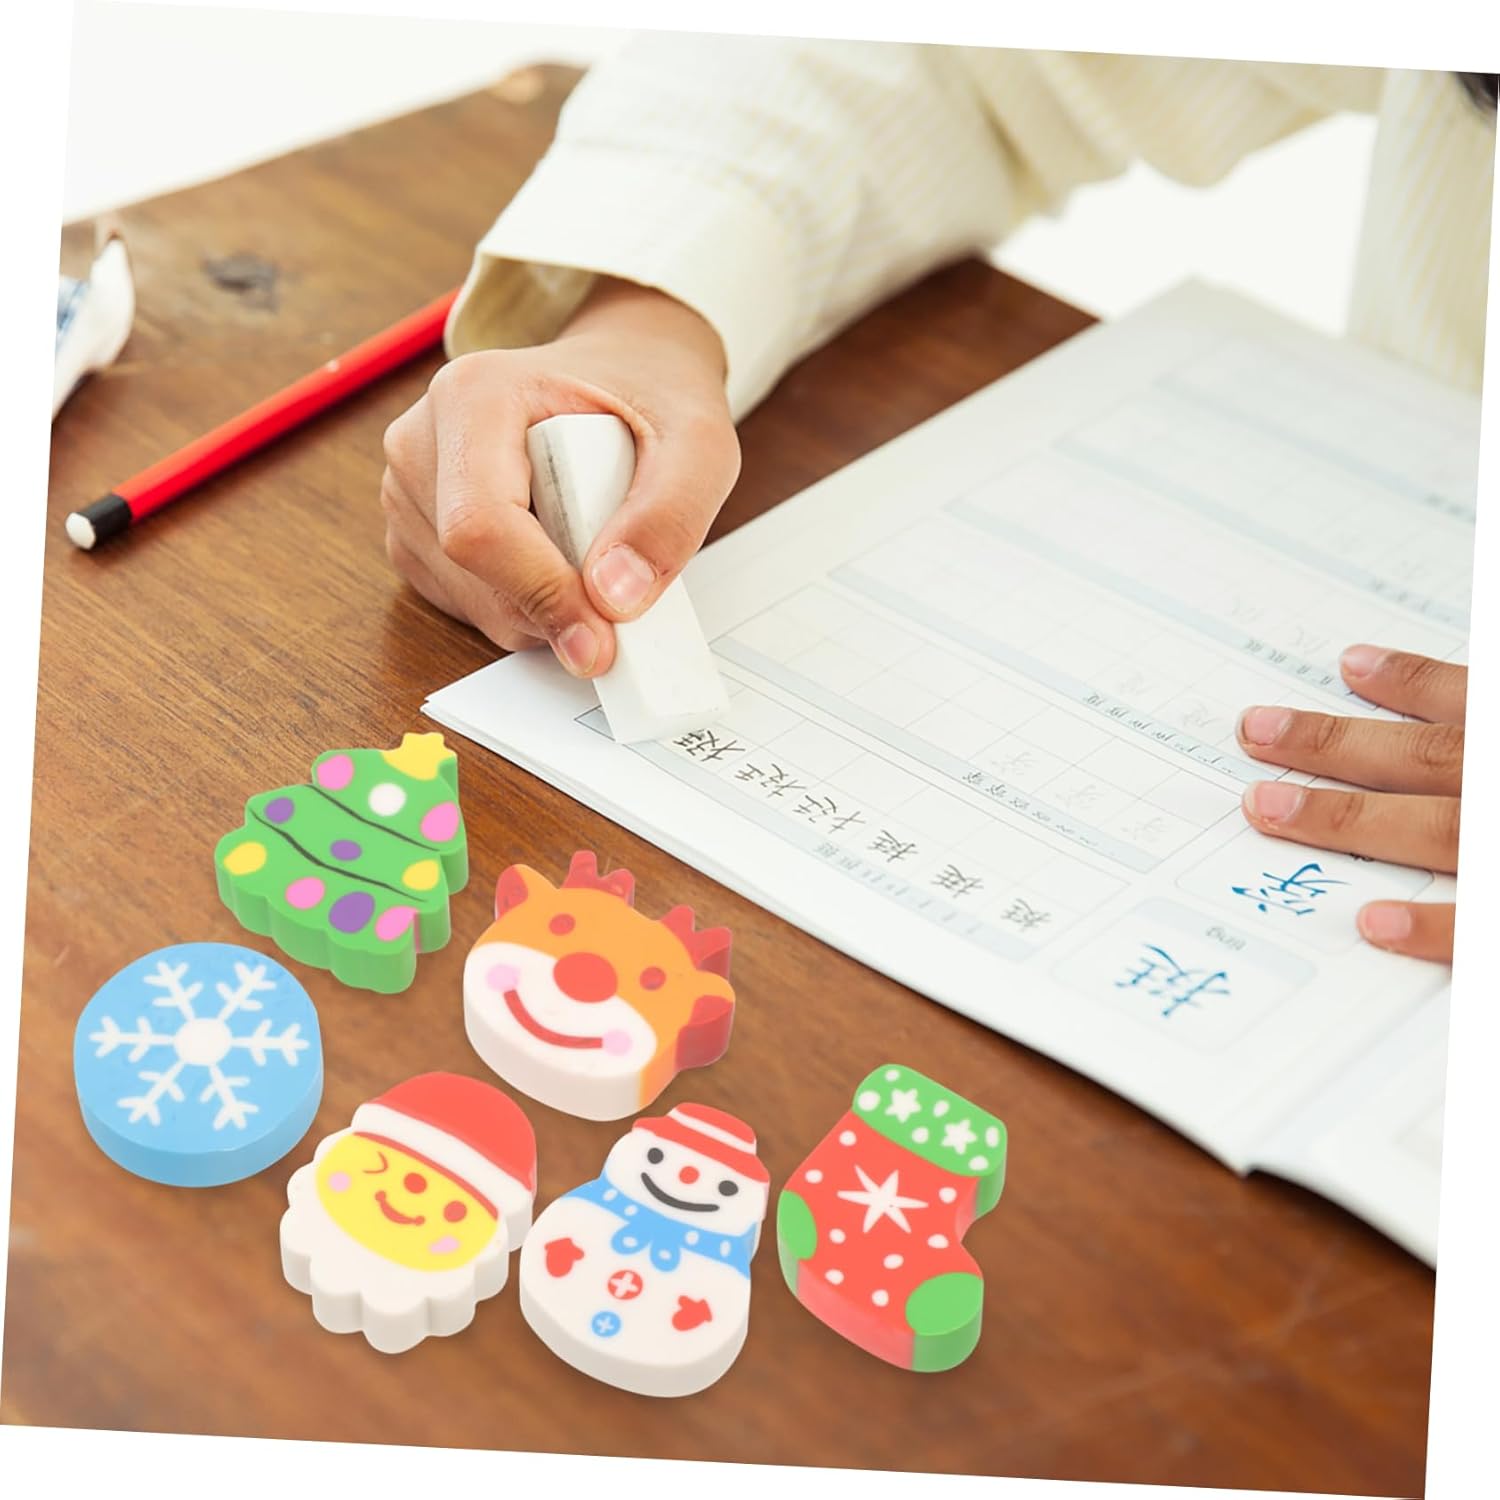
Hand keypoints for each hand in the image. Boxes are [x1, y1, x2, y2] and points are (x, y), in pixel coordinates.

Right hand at [380, 277, 739, 676]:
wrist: (625, 372)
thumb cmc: (653, 396)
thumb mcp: (700, 442)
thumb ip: (670, 517)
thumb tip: (614, 598)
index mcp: (475, 395)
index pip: (481, 524)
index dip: (541, 592)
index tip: (603, 636)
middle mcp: (423, 442)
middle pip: (474, 571)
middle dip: (556, 604)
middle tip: (623, 583)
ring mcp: (410, 493)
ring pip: (473, 602)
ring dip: (546, 611)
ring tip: (593, 546)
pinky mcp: (417, 537)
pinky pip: (470, 607)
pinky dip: (528, 610)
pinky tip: (562, 560)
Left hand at [1236, 645, 1464, 962]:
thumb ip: (1487, 724)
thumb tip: (1462, 726)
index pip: (1476, 700)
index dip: (1414, 681)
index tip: (1350, 663)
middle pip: (1432, 758)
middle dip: (1339, 745)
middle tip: (1254, 732)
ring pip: (1441, 830)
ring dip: (1350, 819)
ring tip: (1265, 805)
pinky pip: (1486, 931)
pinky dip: (1434, 926)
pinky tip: (1370, 922)